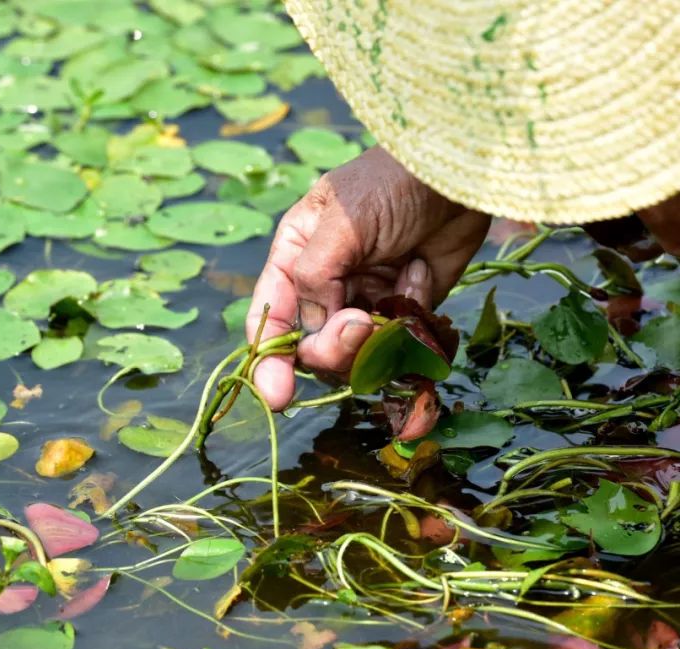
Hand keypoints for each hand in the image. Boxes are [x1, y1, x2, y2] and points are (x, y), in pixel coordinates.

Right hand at [246, 147, 490, 409]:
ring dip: (376, 339)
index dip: (269, 360)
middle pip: (314, 346)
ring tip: (398, 298)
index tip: (278, 394)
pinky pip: (400, 344)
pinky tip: (419, 275)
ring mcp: (366, 301)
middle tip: (362, 325)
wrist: (458, 175)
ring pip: (357, 355)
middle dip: (335, 346)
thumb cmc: (391, 183)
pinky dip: (411, 319)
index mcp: (295, 259)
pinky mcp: (406, 311)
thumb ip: (314, 274)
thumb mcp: (341, 222)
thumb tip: (311, 326)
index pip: (271, 318)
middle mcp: (326, 286)